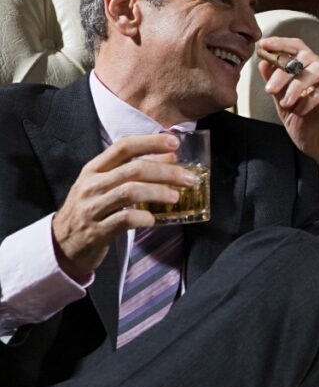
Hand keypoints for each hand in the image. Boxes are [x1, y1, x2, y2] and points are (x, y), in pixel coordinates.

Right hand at [52, 134, 194, 275]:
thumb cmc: (91, 210)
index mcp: (94, 169)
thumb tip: (170, 158)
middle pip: (133, 170)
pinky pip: (124, 220)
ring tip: (175, 197)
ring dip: (158, 192)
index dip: (150, 142)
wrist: (61, 244)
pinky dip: (143, 217)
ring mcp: (92, 208)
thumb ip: (133, 171)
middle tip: (188, 178)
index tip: (174, 143)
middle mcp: (91, 185)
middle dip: (166, 172)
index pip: (123, 147)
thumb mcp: (105, 185)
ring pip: (130, 192)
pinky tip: (153, 219)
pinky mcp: (97, 231)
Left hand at [257, 36, 318, 209]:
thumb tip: (264, 63)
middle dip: (284, 70)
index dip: (283, 44)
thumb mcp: (288, 111)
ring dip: (297, 84)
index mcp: (318, 75)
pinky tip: (301, 111)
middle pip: (307, 56)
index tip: (263, 45)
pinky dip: (311, 98)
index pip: (302, 49)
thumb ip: (278, 88)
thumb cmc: (317, 136)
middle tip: (270, 89)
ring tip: (286, 103)